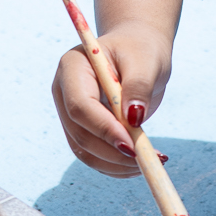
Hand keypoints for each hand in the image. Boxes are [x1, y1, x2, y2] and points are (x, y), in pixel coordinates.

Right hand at [51, 22, 173, 176]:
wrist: (138, 50)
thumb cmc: (141, 50)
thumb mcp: (146, 61)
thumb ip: (139, 86)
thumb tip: (133, 118)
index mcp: (73, 67)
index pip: (80, 106)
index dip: (104, 128)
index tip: (132, 145)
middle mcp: (65, 92)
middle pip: (79, 132)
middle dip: (112, 151)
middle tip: (148, 159)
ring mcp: (70, 113)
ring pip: (84, 150)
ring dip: (115, 164)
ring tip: (150, 162)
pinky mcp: (82, 128)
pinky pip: (93, 154)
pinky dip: (115, 165)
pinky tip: (139, 164)